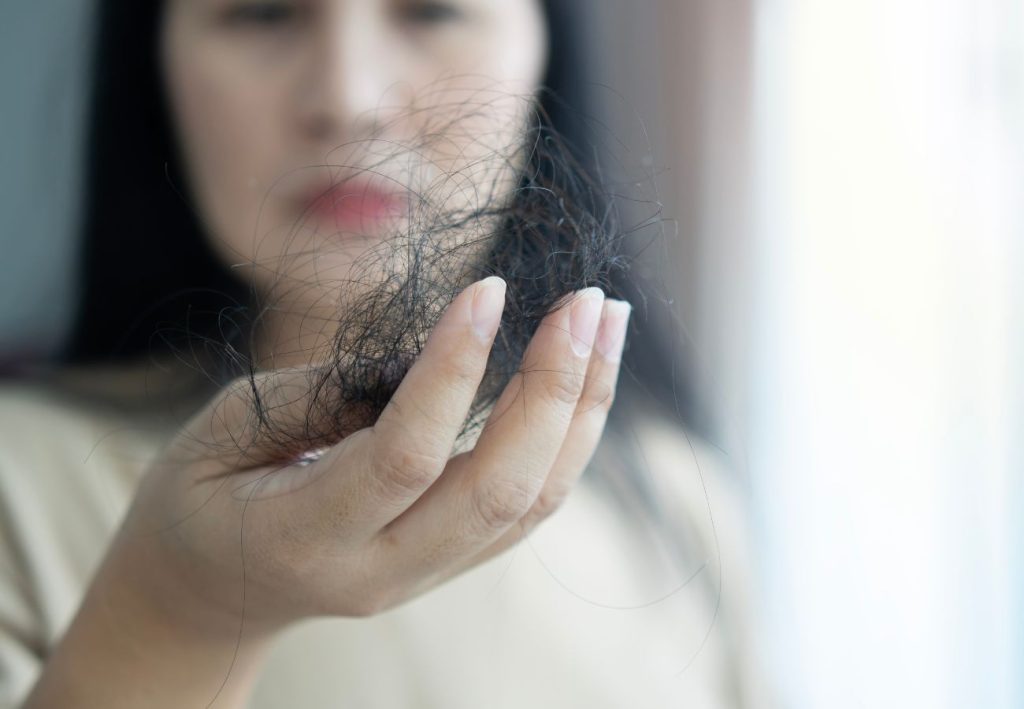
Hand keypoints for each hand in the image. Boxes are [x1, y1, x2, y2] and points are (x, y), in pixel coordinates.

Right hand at [109, 277, 630, 637]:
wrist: (209, 592)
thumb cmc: (204, 494)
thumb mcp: (227, 431)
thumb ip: (324, 396)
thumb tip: (429, 356)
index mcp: (304, 537)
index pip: (404, 455)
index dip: (453, 370)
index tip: (488, 288)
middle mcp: (380, 571)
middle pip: (497, 488)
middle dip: (553, 388)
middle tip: (586, 301)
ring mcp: (425, 576)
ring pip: (532, 501)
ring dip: (581, 408)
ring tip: (608, 321)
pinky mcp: (453, 564)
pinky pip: (530, 506)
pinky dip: (568, 438)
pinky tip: (585, 376)